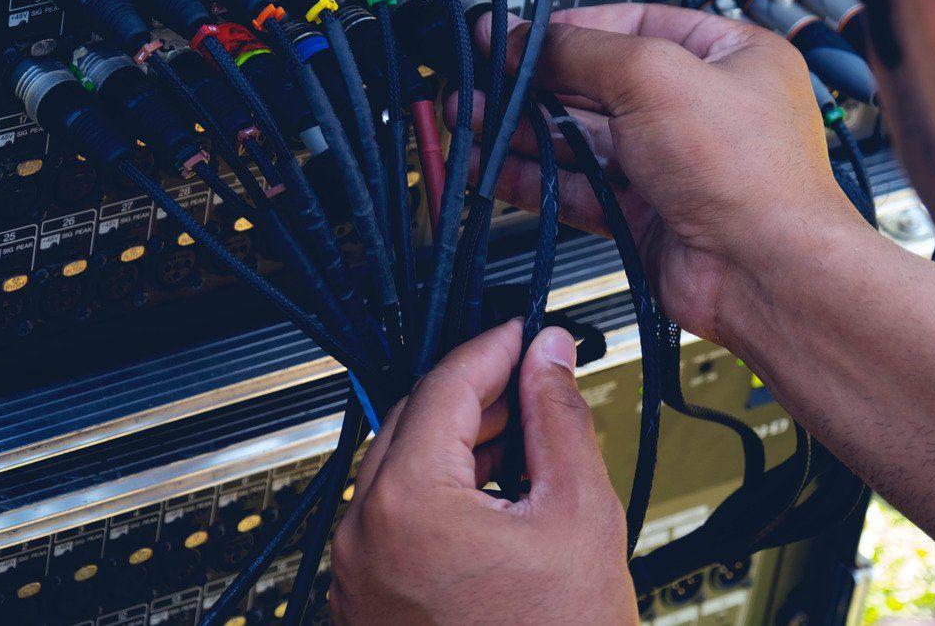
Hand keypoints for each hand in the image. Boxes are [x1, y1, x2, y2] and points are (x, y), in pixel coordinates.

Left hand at [329, 320, 634, 624]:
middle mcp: (362, 535)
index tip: (527, 334)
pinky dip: (435, 492)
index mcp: (406, 504)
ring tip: (521, 440)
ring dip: (455, 442)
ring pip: (398, 469)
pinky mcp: (363, 602)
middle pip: (413, 421)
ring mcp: (356, 574)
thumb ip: (559, 417)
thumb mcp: (578, 513)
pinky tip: (490, 496)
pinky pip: (390, 520)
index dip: (495, 348)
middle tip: (531, 381)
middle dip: (474, 394)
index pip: (445, 385)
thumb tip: (549, 356)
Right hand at [458, 3, 869, 346]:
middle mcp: (700, 108)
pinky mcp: (645, 215)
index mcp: (726, 55)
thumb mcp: (653, 75)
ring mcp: (672, 165)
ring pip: (579, 139)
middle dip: (531, 82)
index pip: (630, 24)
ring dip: (521, 129)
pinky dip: (532, 176)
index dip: (566, 29)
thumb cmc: (749, 174)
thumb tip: (525, 37)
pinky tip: (492, 165)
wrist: (765, 273)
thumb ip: (579, 51)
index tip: (512, 33)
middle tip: (477, 78)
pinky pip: (577, 187)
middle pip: (596, 83)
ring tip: (468, 118)